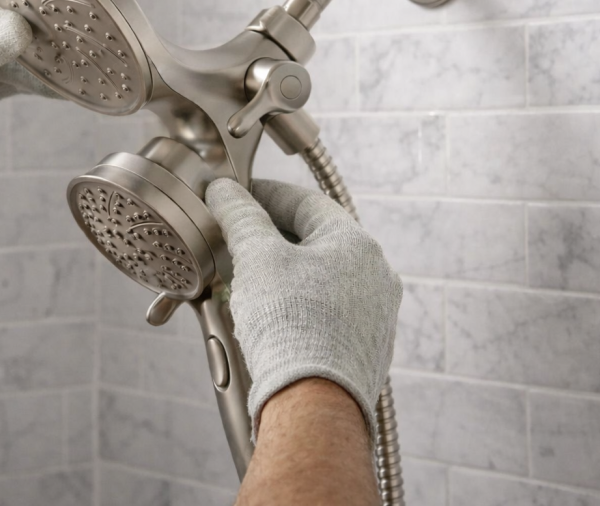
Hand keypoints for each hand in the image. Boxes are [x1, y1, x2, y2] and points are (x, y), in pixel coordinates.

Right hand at [205, 178, 401, 441]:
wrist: (313, 406)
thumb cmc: (291, 328)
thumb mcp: (257, 258)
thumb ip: (240, 217)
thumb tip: (225, 192)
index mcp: (356, 244)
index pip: (305, 201)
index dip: (265, 194)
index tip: (236, 195)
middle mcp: (374, 276)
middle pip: (312, 241)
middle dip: (268, 238)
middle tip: (233, 237)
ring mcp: (372, 314)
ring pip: (317, 279)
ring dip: (279, 274)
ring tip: (243, 279)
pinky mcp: (361, 347)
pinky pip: (323, 312)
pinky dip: (293, 306)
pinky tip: (266, 316)